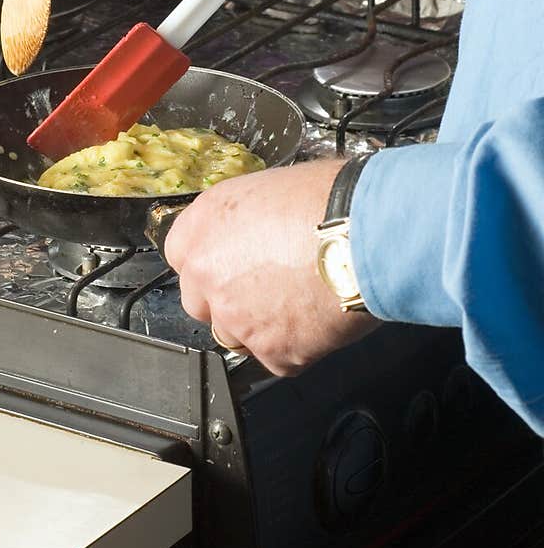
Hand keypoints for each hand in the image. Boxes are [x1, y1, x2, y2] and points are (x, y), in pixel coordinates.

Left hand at [164, 160, 377, 374]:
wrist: (364, 232)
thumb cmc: (329, 199)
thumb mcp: (268, 190)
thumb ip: (244, 223)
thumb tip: (254, 232)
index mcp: (202, 227)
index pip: (183, 258)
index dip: (213, 265)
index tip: (232, 267)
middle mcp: (207, 274)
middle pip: (203, 305)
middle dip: (230, 302)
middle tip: (271, 289)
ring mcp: (236, 318)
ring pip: (237, 337)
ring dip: (261, 328)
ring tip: (301, 303)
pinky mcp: (272, 351)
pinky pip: (279, 358)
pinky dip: (299, 345)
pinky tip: (321, 317)